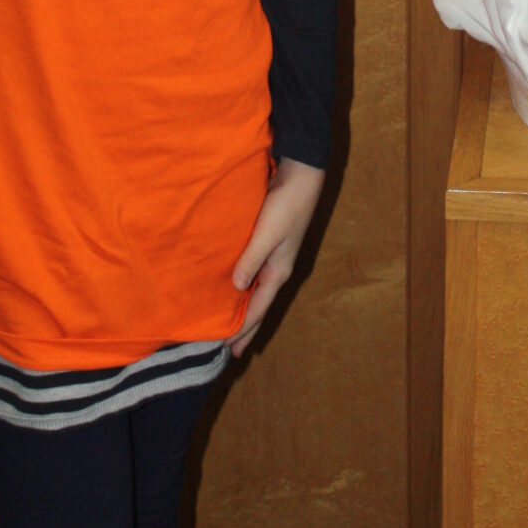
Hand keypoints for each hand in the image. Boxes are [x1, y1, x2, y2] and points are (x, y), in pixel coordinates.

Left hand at [229, 158, 325, 357]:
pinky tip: (234, 289)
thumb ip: (251, 260)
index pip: (257, 309)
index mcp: (279, 271)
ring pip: (256, 292)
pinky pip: (253, 275)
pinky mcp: (267, 245)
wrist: (301, 177)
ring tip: (230, 326)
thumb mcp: (267, 233)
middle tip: (230, 350)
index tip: (226, 348)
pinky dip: (244, 288)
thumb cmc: (286, 205)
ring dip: (244, 310)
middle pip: (258, 306)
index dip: (242, 329)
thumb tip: (237, 288)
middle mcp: (276, 269)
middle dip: (246, 328)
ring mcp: (273, 258)